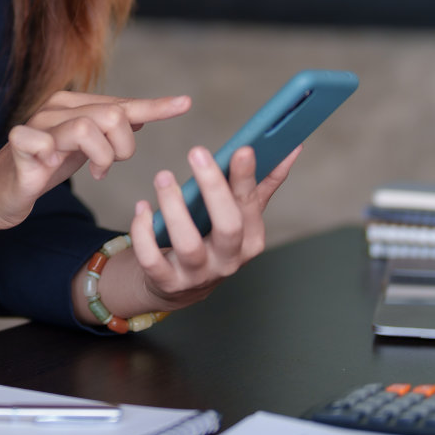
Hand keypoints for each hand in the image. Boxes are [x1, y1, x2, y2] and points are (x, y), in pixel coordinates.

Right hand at [0, 91, 190, 230]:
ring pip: (88, 127)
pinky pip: (42, 141)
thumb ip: (107, 133)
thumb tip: (138, 118)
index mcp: (73, 106)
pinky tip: (51, 164)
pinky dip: (53, 153)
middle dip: (121, 148)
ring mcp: (37, 124)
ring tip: (94, 170)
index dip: (155, 106)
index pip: (122, 104)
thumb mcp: (82, 151)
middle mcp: (56, 108)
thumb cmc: (41, 169)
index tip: (185, 104)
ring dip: (100, 156)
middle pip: (113, 116)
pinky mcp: (20, 146)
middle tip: (108, 167)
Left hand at [89, 144, 299, 318]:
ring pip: (189, 244)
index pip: (250, 205)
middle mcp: (228, 260)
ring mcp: (197, 274)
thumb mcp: (239, 216)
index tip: (242, 149)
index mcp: (250, 239)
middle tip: (196, 152)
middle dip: (213, 188)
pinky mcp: (167, 282)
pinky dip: (144, 232)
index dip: (246, 178)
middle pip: (228, 226)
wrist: (179, 285)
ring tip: (163, 177)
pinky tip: (142, 207)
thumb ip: (262, 184)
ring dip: (174, 207)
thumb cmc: (213, 240)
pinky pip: (153, 259)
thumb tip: (292, 148)